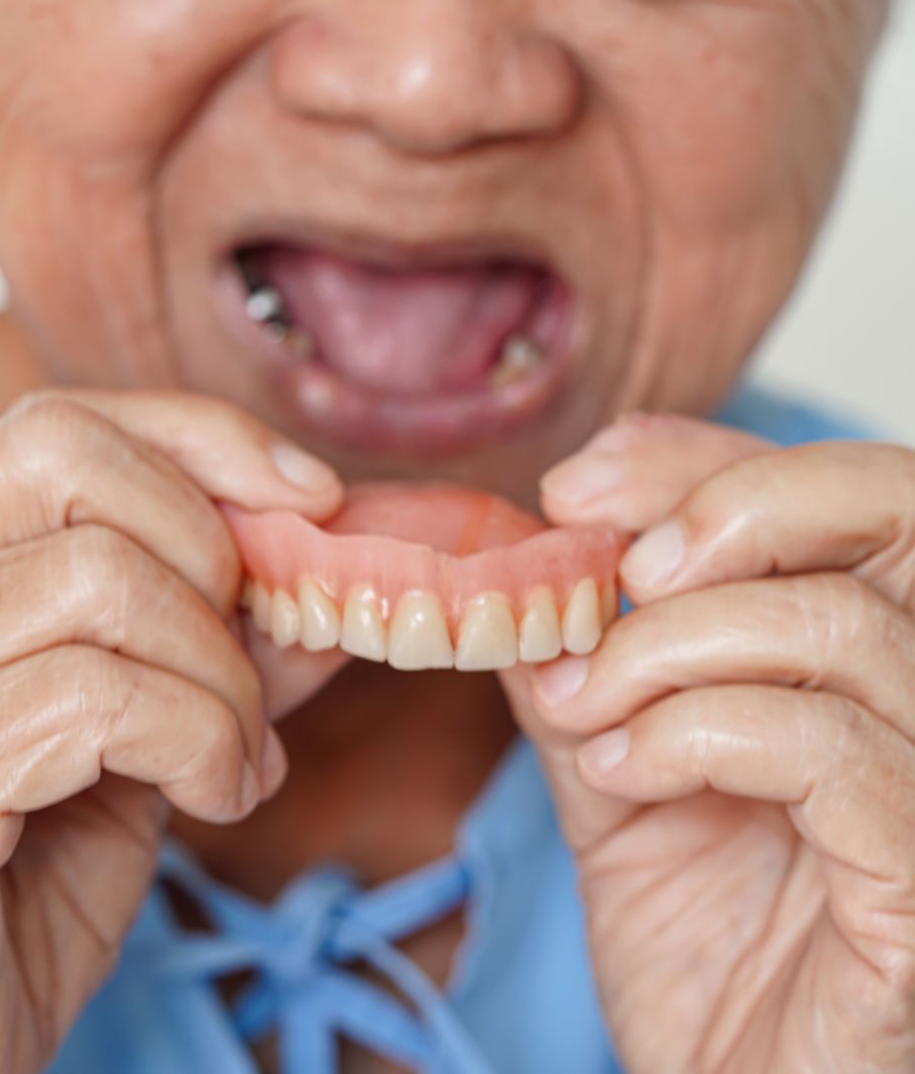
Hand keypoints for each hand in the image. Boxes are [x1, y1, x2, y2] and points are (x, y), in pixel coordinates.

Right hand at [0, 390, 342, 1072]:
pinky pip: (94, 698)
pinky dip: (197, 740)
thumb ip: (216, 652)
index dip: (200, 437)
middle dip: (213, 553)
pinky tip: (212, 798)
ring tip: (236, 758)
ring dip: (219, 675)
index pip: (58, 430)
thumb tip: (322, 580)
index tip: (310, 493)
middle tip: (247, 663)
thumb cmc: (16, 897)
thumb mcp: (135, 744)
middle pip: (72, 465)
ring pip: (99, 583)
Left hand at [505, 414, 914, 1072]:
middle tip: (620, 570)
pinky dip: (702, 736)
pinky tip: (627, 772)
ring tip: (588, 704)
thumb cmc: (701, 945)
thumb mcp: (621, 780)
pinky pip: (838, 753)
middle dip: (730, 508)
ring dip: (673, 648)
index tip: (575, 487)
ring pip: (842, 629)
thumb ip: (589, 677)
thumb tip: (528, 584)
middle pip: (892, 510)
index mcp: (857, 661)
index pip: (825, 496)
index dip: (701, 462)